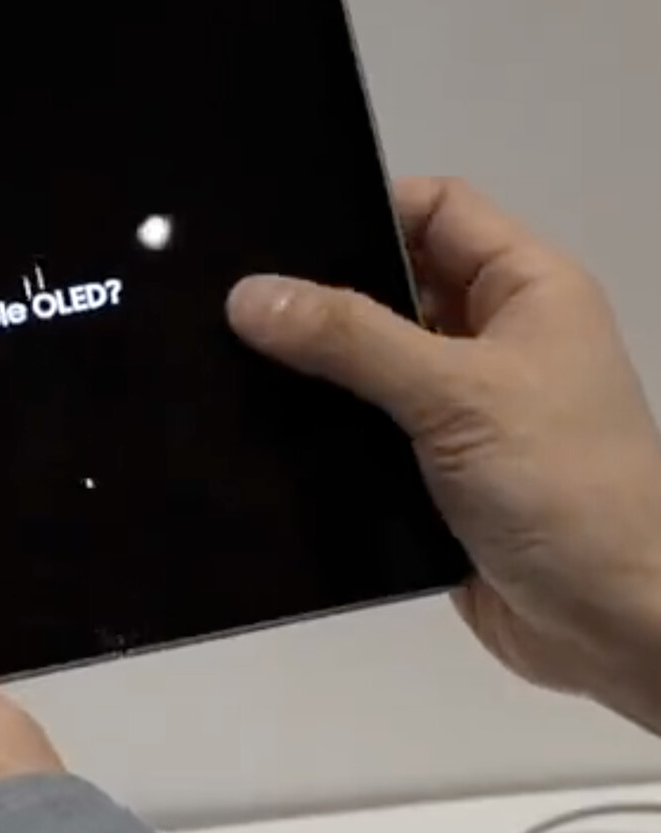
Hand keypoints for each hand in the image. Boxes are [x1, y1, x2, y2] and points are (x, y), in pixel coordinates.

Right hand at [227, 177, 660, 733]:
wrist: (614, 625)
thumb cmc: (563, 486)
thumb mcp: (457, 394)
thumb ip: (351, 340)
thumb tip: (249, 295)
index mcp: (527, 291)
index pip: (436, 209)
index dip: (364, 207)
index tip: (275, 231)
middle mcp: (495, 340)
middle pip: (392, 287)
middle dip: (319, 294)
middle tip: (226, 299)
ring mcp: (463, 411)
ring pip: (367, 366)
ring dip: (312, 372)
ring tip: (218, 360)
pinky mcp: (432, 477)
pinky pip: (361, 434)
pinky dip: (317, 434)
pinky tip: (252, 433)